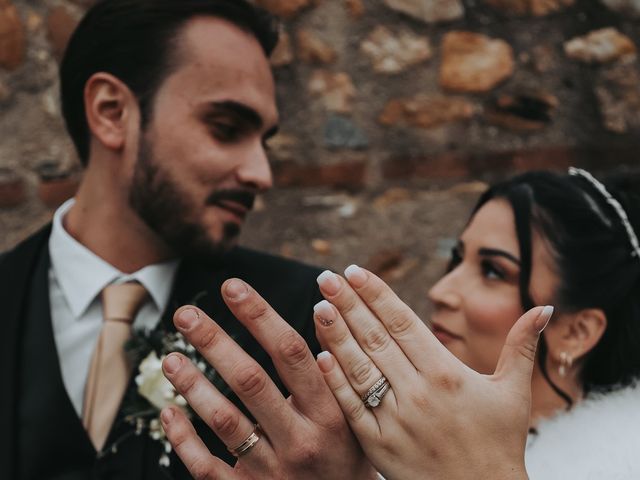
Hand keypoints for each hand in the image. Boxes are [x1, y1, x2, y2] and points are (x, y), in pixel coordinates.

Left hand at [160, 278, 376, 479]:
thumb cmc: (347, 451)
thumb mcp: (354, 408)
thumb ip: (335, 360)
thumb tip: (323, 307)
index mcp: (328, 411)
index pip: (289, 353)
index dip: (259, 315)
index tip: (232, 287)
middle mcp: (300, 439)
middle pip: (250, 381)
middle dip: (215, 342)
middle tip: (185, 314)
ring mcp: (273, 471)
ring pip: (225, 422)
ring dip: (193, 386)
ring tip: (170, 357)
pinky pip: (207, 469)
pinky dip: (184, 439)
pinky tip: (169, 412)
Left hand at [314, 266, 552, 479]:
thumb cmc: (499, 443)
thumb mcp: (514, 392)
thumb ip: (522, 346)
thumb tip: (544, 307)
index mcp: (446, 373)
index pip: (402, 321)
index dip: (376, 294)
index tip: (354, 271)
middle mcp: (418, 392)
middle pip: (375, 338)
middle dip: (348, 303)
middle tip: (326, 276)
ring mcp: (396, 419)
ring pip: (359, 367)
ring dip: (336, 334)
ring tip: (320, 305)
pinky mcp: (379, 445)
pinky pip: (351, 406)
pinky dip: (334, 380)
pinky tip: (320, 355)